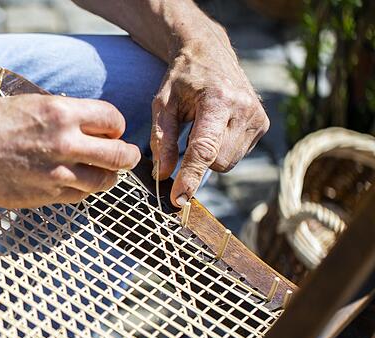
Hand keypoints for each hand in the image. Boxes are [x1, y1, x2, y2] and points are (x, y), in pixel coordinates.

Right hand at [0, 94, 139, 207]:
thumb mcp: (31, 103)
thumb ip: (64, 115)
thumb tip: (90, 126)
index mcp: (62, 113)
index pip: (114, 120)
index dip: (117, 126)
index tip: (112, 131)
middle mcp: (65, 143)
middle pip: (120, 155)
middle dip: (127, 155)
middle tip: (127, 156)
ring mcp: (57, 174)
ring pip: (104, 181)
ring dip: (109, 176)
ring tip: (104, 173)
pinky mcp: (46, 195)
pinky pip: (79, 196)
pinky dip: (83, 190)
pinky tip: (74, 182)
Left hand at [151, 40, 269, 206]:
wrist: (209, 52)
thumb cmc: (182, 79)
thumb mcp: (162, 104)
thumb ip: (161, 139)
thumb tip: (164, 175)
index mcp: (219, 100)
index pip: (204, 149)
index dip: (190, 177)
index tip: (179, 198)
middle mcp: (245, 109)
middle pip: (216, 161)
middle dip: (196, 159)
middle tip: (186, 133)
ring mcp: (258, 117)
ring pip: (227, 163)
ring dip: (209, 155)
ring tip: (201, 125)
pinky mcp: (263, 124)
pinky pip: (236, 156)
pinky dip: (220, 149)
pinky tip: (215, 127)